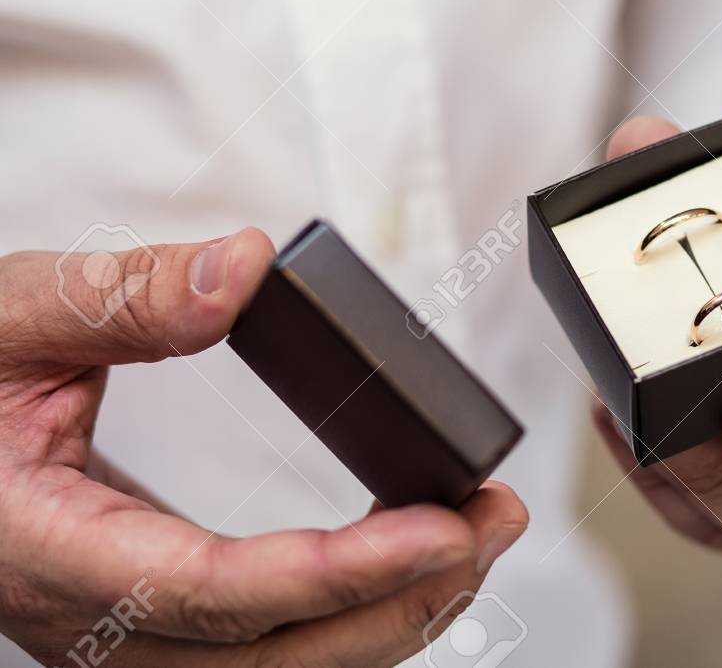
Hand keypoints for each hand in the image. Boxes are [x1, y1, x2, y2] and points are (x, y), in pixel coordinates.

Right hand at [0, 229, 527, 666]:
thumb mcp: (10, 318)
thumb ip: (120, 296)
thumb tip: (241, 270)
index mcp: (50, 550)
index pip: (215, 591)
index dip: (340, 570)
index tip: (444, 527)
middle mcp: (92, 622)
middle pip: (275, 658)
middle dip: (405, 601)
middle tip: (496, 521)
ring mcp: (124, 640)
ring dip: (395, 614)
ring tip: (478, 539)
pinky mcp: (154, 627)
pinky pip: (271, 650)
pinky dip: (354, 615)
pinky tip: (412, 567)